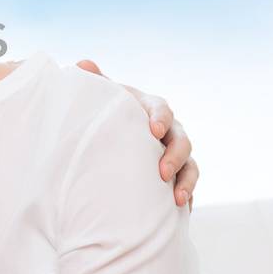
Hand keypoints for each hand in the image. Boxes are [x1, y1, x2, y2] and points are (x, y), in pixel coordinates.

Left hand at [76, 59, 198, 206]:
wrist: (110, 138)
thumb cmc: (106, 115)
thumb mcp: (101, 99)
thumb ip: (94, 82)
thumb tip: (81, 63)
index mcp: (149, 108)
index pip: (162, 108)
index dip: (161, 118)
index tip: (154, 130)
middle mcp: (168, 130)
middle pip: (182, 140)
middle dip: (175, 156)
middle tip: (162, 173)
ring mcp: (174, 153)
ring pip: (191, 165)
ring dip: (187, 181)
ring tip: (177, 199)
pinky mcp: (176, 175)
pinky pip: (188, 185)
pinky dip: (188, 196)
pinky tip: (182, 210)